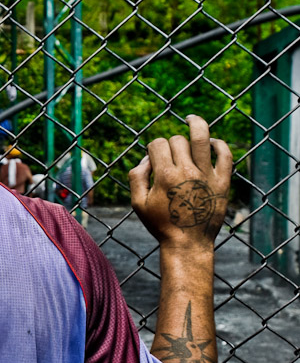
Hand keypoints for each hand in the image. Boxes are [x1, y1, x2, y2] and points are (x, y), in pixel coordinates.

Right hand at [129, 115, 231, 248]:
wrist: (187, 243)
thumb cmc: (161, 224)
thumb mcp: (138, 203)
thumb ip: (136, 177)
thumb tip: (146, 159)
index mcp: (165, 176)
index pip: (158, 144)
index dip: (154, 147)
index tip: (154, 157)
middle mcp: (187, 172)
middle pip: (177, 140)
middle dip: (170, 144)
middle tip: (170, 156)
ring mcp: (207, 175)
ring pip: (202, 138)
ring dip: (196, 124)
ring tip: (192, 118)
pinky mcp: (222, 182)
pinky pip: (225, 155)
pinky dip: (219, 145)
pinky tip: (212, 143)